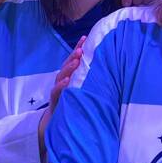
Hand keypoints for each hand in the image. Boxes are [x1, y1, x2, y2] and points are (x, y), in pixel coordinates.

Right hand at [38, 36, 83, 157]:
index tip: (86, 38)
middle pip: (67, 65)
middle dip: (74, 55)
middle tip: (82, 48)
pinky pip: (57, 92)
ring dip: (69, 67)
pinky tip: (67, 81)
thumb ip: (88, 78)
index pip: (74, 60)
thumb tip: (107, 66)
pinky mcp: (54, 102)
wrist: (56, 125)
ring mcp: (58, 91)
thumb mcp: (81, 89)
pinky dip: (62, 86)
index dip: (78, 48)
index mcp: (70, 76)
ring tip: (76, 60)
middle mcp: (63, 81)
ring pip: (62, 76)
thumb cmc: (73, 104)